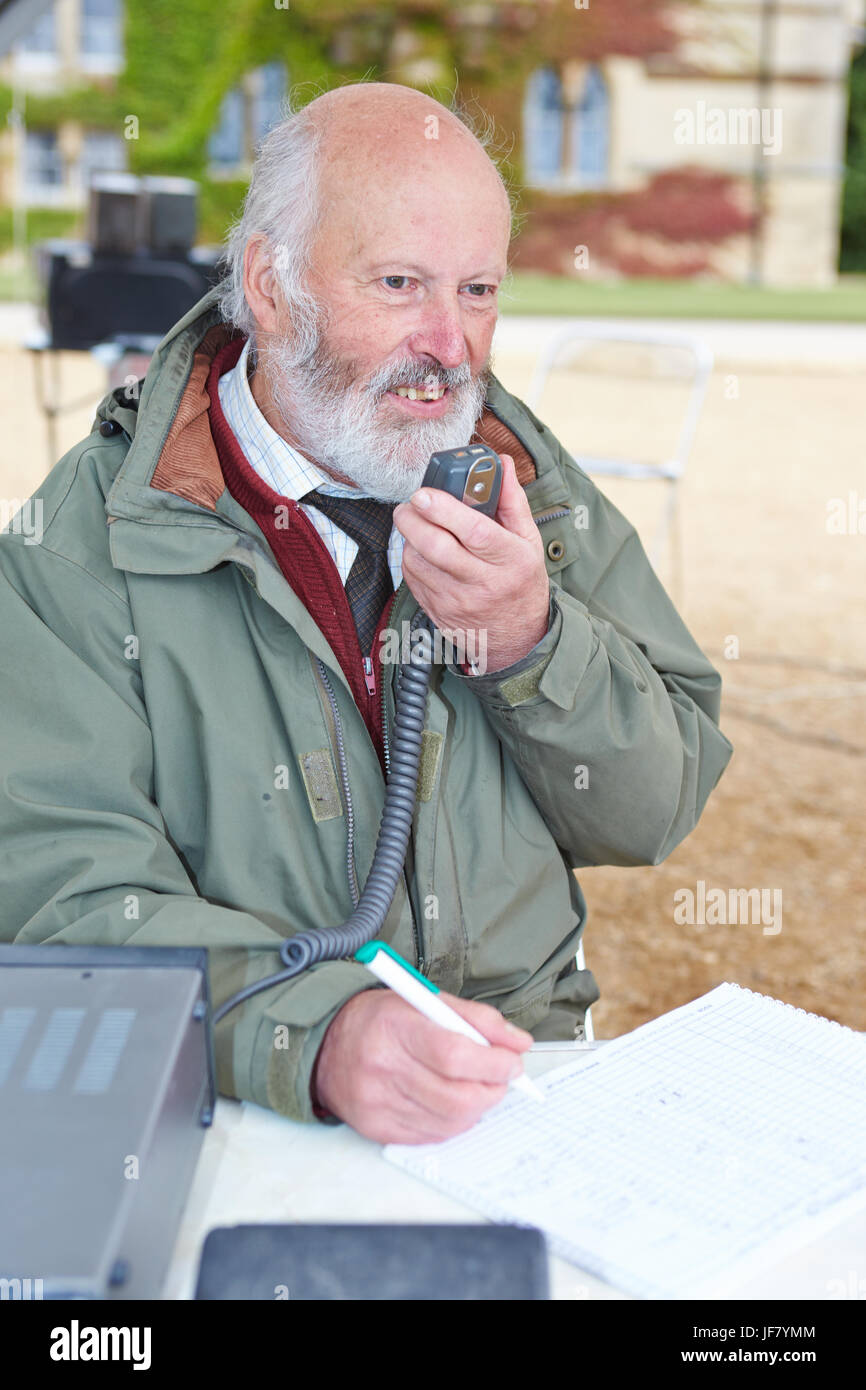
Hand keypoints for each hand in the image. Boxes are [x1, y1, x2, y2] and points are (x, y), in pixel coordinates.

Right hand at [313, 988, 533, 1143]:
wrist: (327, 1046)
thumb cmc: (382, 1020)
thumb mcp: (427, 1001)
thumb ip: (477, 1019)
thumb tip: (519, 1043)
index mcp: (395, 1027)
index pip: (454, 1055)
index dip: (493, 1063)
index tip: (512, 1062)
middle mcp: (382, 1068)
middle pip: (456, 1097)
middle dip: (492, 1090)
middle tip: (499, 1078)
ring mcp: (377, 1103)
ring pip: (450, 1122)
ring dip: (476, 1107)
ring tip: (474, 1086)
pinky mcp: (376, 1128)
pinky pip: (432, 1136)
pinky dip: (453, 1121)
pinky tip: (449, 1101)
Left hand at [393, 452, 549, 672]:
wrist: (517, 638)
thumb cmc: (522, 582)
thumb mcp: (528, 542)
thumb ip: (512, 501)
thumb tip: (501, 463)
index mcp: (511, 560)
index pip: (474, 532)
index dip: (444, 509)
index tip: (425, 493)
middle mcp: (484, 583)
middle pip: (437, 547)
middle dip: (414, 519)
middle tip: (410, 505)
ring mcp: (457, 601)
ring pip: (418, 561)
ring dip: (410, 537)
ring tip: (417, 523)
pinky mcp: (438, 611)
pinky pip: (412, 578)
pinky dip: (410, 557)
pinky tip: (420, 548)